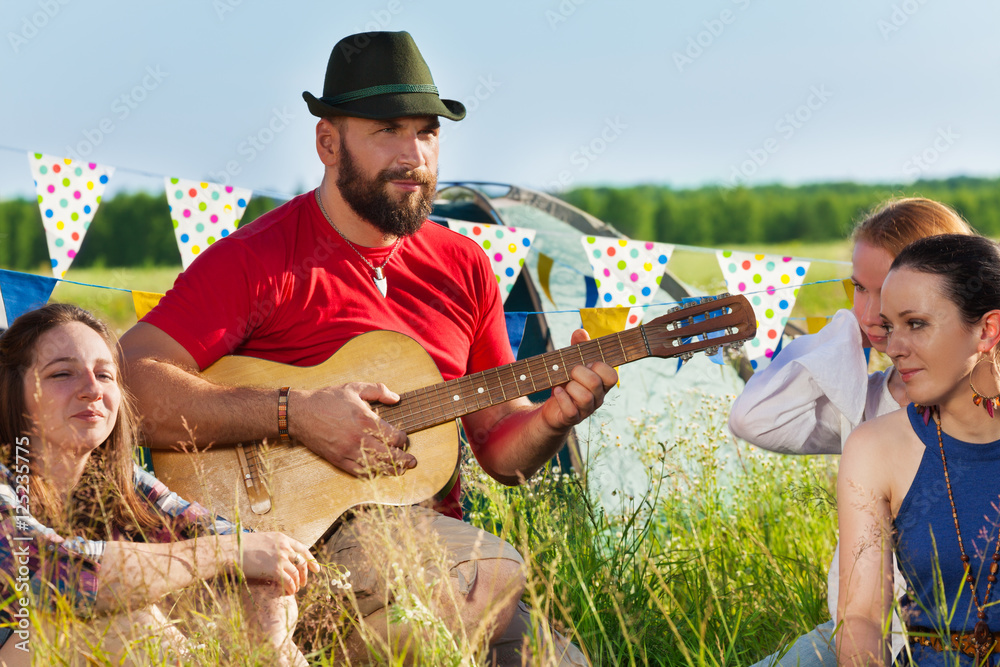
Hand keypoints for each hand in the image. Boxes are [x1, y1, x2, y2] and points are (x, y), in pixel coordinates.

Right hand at [236, 532, 318, 595]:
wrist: (231, 550)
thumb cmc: (241, 546)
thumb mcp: (262, 540)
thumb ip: (273, 546)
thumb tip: (277, 556)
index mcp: (281, 538)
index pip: (302, 548)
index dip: (310, 559)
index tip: (316, 568)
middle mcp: (284, 547)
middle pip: (302, 561)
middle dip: (306, 573)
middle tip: (304, 583)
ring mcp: (280, 558)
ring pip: (297, 572)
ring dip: (299, 582)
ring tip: (296, 589)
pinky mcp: (275, 569)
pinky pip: (289, 581)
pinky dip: (292, 588)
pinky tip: (290, 592)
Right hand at [291, 382, 415, 477]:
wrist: (300, 413)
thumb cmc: (327, 399)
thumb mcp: (354, 388)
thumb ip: (378, 390)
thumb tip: (396, 398)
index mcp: (364, 419)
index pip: (392, 436)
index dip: (402, 439)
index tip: (404, 439)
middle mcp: (358, 438)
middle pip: (388, 454)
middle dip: (403, 459)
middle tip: (412, 461)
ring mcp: (347, 451)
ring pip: (375, 466)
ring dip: (391, 469)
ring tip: (401, 470)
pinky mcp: (338, 459)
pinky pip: (358, 472)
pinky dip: (371, 474)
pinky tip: (379, 473)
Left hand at [540, 329, 617, 431]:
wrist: (552, 409)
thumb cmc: (566, 384)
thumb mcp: (571, 364)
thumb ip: (577, 348)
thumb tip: (580, 331)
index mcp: (602, 384)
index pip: (612, 375)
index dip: (599, 367)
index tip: (586, 364)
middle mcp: (598, 398)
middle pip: (596, 383)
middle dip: (579, 373)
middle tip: (571, 372)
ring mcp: (586, 410)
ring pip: (585, 397)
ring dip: (571, 387)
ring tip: (564, 384)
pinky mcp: (572, 418)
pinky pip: (571, 410)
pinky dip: (562, 398)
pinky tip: (557, 391)